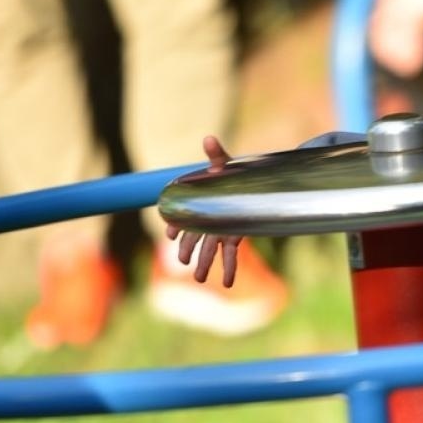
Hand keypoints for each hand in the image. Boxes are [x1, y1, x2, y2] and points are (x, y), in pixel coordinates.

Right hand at [163, 135, 243, 286]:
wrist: (251, 183)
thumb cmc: (232, 174)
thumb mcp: (225, 164)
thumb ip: (216, 154)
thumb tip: (209, 138)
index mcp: (198, 204)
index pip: (183, 218)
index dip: (176, 226)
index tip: (171, 235)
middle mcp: (206, 220)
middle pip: (194, 238)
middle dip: (188, 250)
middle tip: (182, 263)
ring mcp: (219, 231)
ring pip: (208, 250)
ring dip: (204, 264)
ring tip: (198, 279)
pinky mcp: (234, 237)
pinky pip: (229, 256)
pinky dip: (228, 269)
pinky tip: (227, 284)